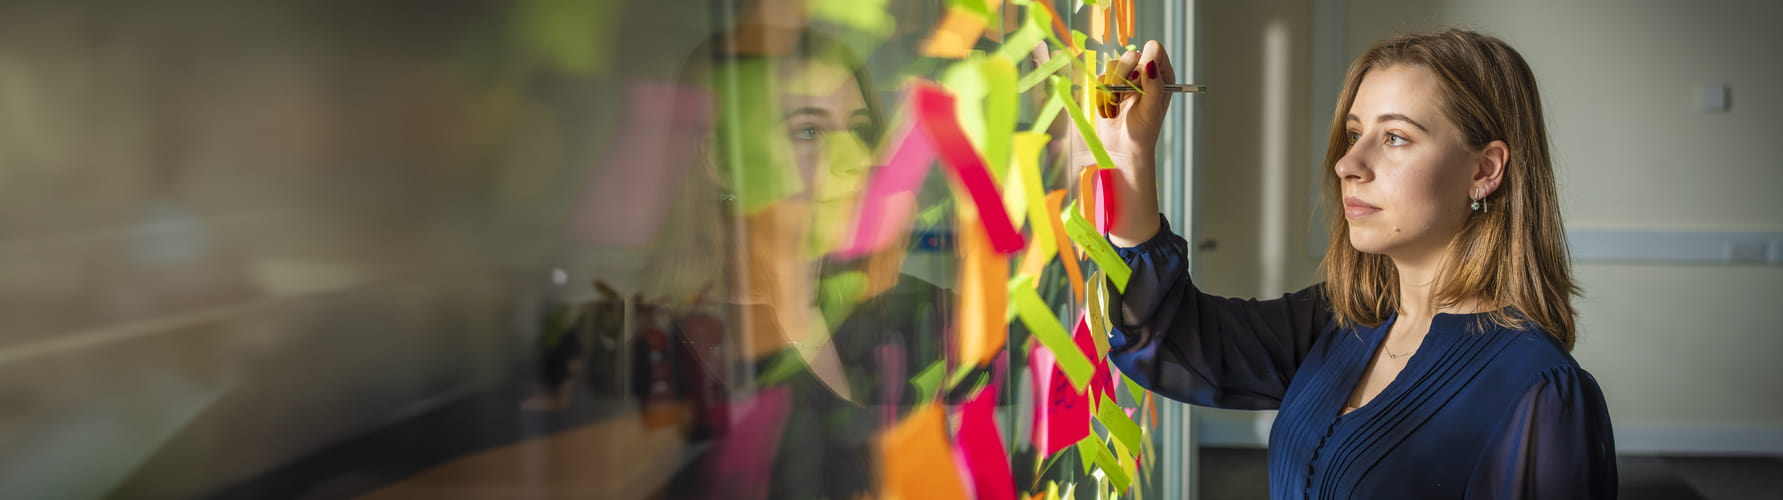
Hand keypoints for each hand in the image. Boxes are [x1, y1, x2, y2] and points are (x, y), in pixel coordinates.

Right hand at [1097, 40, 1174, 166]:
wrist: (1122, 148)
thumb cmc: (1143, 132)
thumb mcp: (1152, 110)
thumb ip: (1153, 85)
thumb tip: (1149, 63)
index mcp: (1161, 75)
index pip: (1154, 50)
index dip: (1145, 61)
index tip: (1139, 80)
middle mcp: (1144, 73)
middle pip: (1131, 55)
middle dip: (1124, 75)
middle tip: (1123, 96)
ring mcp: (1125, 78)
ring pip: (1113, 65)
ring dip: (1112, 87)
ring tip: (1116, 106)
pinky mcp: (1108, 85)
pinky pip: (1100, 79)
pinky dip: (1102, 96)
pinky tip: (1109, 110)